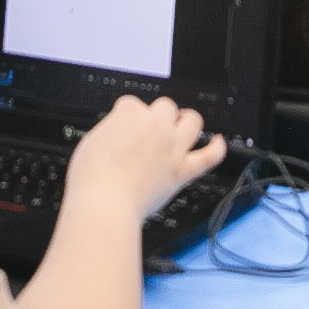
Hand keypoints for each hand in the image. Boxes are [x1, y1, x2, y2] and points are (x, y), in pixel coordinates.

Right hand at [65, 95, 224, 221]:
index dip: (127, 116)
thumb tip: (117, 134)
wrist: (105, 205)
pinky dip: (216, 148)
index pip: (132, 104)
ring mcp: (172, 148)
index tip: (123, 127)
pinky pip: (209, 157)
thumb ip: (110, 131)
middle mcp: (155, 127)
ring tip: (183, 125)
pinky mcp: (181, 171)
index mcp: (129, 115)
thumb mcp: (90, 142)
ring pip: (192, 122)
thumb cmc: (92, 178)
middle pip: (165, 106)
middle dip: (157, 116)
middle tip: (150, 129)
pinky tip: (218, 143)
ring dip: (187, 121)